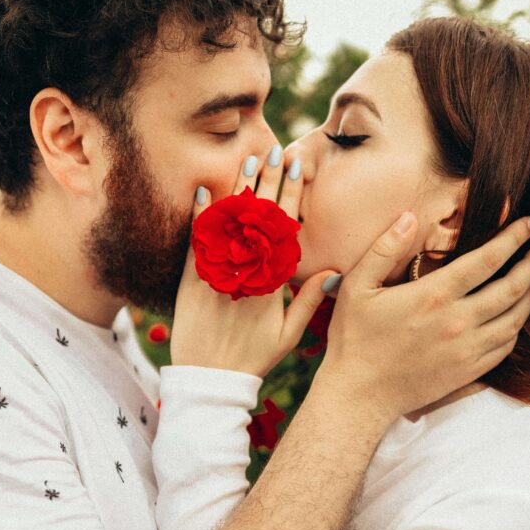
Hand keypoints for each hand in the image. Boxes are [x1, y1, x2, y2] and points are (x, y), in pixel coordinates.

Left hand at [170, 148, 340, 375]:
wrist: (209, 378)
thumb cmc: (253, 358)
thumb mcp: (289, 334)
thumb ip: (310, 300)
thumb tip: (336, 272)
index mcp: (273, 280)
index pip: (284, 227)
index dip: (290, 194)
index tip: (295, 167)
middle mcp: (248, 270)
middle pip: (259, 216)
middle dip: (267, 180)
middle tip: (274, 151)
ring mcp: (220, 272)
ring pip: (231, 223)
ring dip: (239, 189)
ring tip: (248, 160)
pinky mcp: (193, 278)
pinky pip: (198, 241)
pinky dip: (201, 216)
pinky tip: (204, 191)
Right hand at [315, 213, 529, 425]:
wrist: (359, 395)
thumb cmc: (354, 338)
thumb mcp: (357, 286)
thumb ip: (384, 248)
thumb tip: (408, 217)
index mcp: (433, 295)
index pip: (488, 260)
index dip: (513, 238)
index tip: (528, 224)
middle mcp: (457, 322)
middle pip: (512, 288)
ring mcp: (466, 350)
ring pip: (516, 319)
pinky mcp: (469, 371)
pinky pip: (506, 346)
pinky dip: (517, 327)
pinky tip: (514, 315)